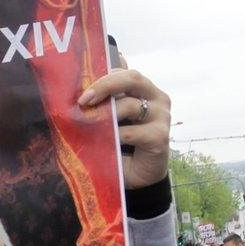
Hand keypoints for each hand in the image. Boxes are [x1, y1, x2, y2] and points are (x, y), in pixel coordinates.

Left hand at [78, 69, 170, 189]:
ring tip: (90, 125)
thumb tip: (84, 84)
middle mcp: (157, 98)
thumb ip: (105, 101)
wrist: (138, 174)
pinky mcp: (160, 136)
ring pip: (131, 105)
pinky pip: (131, 132)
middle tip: (85, 100)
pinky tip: (106, 143)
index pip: (124, 72)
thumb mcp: (112, 119)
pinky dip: (115, 137)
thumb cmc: (123, 143)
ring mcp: (162, 116)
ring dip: (107, 116)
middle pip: (133, 78)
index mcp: (144, 89)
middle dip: (105, 85)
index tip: (82, 94)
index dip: (102, 78)